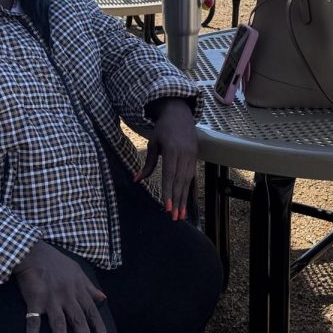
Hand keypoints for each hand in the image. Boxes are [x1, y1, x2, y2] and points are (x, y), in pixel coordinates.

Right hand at [13, 240, 109, 332]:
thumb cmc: (55, 262)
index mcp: (78, 290)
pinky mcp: (34, 301)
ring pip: (60, 326)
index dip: (99, 328)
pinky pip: (33, 322)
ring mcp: (51, 299)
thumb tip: (103, 298)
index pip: (92, 312)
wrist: (32, 252)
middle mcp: (67, 296)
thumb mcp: (77, 271)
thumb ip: (90, 287)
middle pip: (79, 322)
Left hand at [136, 99, 197, 220]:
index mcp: (172, 149)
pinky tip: (189, 203)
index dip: (168, 191)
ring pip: (188, 182)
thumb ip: (148, 163)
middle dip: (177, 200)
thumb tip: (136, 180)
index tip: (167, 206)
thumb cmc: (163, 130)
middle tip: (174, 217)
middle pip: (180, 181)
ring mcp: (192, 157)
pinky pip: (193, 178)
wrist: (180, 115)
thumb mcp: (153, 143)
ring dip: (184, 200)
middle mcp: (185, 154)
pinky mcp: (196, 159)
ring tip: (181, 215)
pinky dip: (191, 191)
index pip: (169, 174)